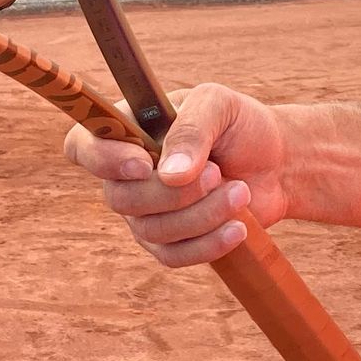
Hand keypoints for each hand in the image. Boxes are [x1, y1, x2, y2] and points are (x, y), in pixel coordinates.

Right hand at [65, 81, 290, 268]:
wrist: (277, 162)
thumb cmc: (241, 126)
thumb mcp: (219, 105)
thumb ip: (191, 128)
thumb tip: (169, 175)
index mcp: (129, 130)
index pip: (82, 146)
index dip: (102, 160)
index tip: (144, 164)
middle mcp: (127, 173)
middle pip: (120, 198)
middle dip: (174, 193)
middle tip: (218, 173)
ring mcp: (146, 212)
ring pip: (151, 230)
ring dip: (202, 215)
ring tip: (241, 192)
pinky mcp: (171, 242)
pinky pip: (173, 255)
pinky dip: (208, 244)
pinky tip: (238, 228)